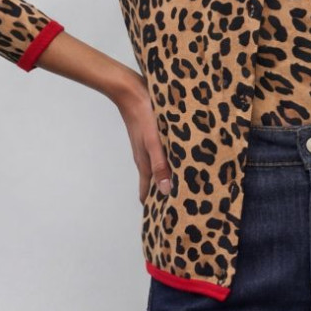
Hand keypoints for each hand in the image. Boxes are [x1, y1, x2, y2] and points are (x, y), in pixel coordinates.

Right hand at [116, 72, 173, 202]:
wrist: (131, 90)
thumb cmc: (144, 115)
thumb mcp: (155, 142)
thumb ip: (160, 166)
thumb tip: (166, 190)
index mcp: (145, 163)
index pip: (147, 192)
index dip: (154, 207)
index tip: (162, 220)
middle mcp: (145, 158)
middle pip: (153, 183)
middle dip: (162, 196)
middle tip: (175, 208)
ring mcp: (147, 147)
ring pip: (156, 170)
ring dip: (165, 180)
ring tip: (179, 189)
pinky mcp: (151, 137)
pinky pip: (160, 156)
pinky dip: (167, 165)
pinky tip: (177, 161)